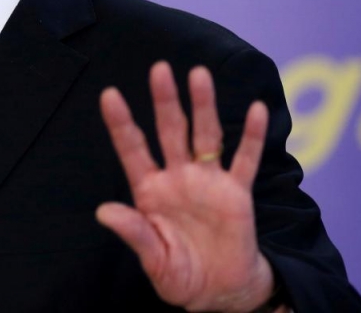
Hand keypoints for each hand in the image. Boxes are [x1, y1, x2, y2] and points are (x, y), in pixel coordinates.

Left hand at [97, 61, 276, 312]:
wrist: (220, 292)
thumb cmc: (180, 275)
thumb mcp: (154, 260)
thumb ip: (134, 233)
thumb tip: (103, 211)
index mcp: (150, 191)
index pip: (132, 150)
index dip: (120, 123)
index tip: (109, 94)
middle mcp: (178, 177)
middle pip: (170, 131)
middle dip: (165, 101)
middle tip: (159, 68)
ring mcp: (208, 182)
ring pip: (206, 136)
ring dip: (203, 106)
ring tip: (199, 74)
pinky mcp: (237, 193)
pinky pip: (245, 160)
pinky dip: (252, 136)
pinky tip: (257, 110)